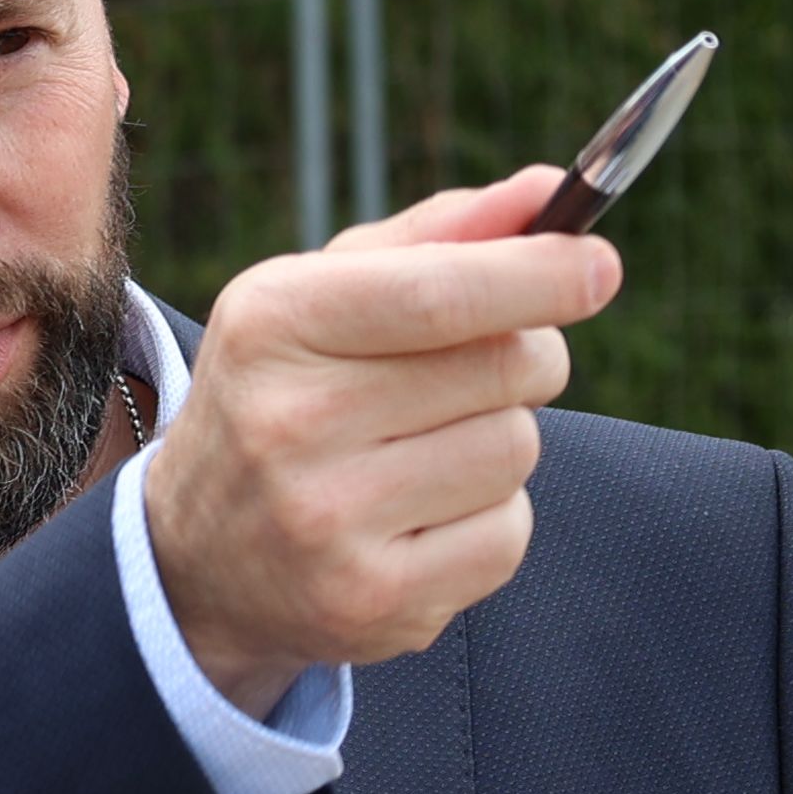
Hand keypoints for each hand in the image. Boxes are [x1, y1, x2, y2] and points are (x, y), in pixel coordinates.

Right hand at [141, 165, 624, 713]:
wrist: (193, 558)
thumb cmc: (284, 396)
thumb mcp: (322, 298)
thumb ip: (438, 239)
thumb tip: (551, 192)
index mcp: (274, 325)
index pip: (441, 293)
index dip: (543, 275)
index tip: (598, 265)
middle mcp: (289, 424)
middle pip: (505, 367)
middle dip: (529, 355)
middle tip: (489, 368)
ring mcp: (328, 523)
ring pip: (515, 450)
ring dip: (500, 441)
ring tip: (427, 452)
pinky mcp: (373, 602)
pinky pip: (508, 535)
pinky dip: (489, 520)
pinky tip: (422, 518)